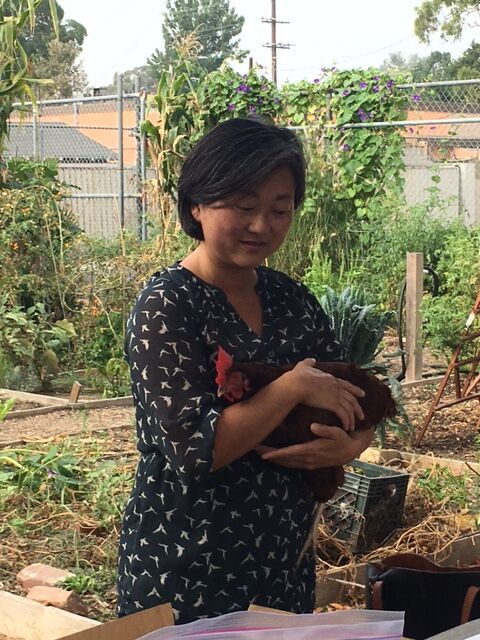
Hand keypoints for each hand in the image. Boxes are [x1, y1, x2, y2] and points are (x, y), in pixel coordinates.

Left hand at [255, 423, 374, 469]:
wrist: (350, 451)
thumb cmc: (342, 439)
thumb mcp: (336, 432)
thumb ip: (325, 429)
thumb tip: (313, 426)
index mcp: (311, 451)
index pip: (290, 453)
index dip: (276, 454)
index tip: (263, 453)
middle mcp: (307, 459)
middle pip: (284, 460)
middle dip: (269, 456)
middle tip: (254, 450)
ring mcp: (308, 463)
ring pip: (286, 464)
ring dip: (273, 460)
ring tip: (260, 454)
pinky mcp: (309, 464)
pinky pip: (291, 465)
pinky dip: (281, 462)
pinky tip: (274, 459)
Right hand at [283, 358, 364, 430]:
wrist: (297, 384)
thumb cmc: (298, 377)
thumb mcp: (304, 366)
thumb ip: (309, 363)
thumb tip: (312, 359)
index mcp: (331, 378)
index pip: (346, 385)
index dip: (355, 390)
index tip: (362, 394)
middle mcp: (336, 387)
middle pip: (351, 398)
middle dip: (357, 408)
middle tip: (361, 415)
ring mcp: (336, 395)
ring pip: (349, 408)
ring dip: (352, 418)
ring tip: (353, 427)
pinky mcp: (333, 404)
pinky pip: (344, 415)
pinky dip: (346, 422)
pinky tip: (346, 427)